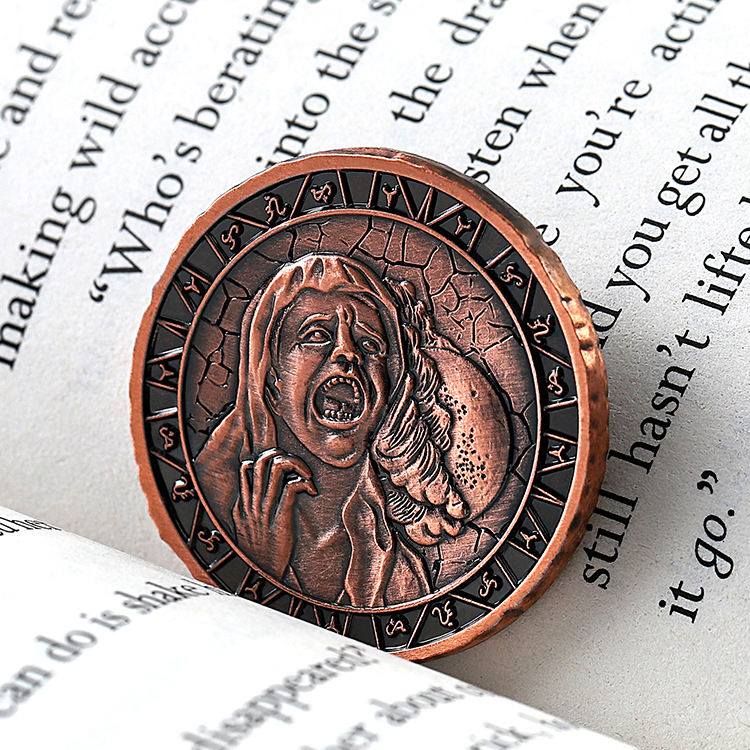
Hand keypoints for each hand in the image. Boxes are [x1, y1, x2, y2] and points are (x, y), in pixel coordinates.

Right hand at [233, 448, 316, 580]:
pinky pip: (290, 488)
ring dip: (297, 465)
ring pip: (277, 468)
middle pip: (263, 460)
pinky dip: (304, 482)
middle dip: (283, 455)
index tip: (282, 465)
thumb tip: (255, 492)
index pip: (247, 466)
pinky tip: (311, 490)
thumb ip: (249, 510)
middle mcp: (251, 504)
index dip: (266, 457)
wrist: (260, 580)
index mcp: (242, 505)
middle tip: (297, 468)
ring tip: (306, 476)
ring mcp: (265, 512)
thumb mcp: (245, 530)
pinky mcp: (280, 520)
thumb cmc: (258, 555)